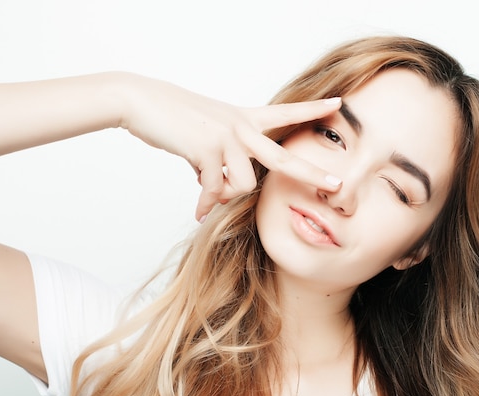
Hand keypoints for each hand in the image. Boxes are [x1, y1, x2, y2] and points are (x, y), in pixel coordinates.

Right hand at [119, 74, 342, 220]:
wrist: (140, 100)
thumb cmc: (174, 118)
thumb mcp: (208, 134)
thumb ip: (222, 160)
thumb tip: (216, 192)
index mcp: (245, 119)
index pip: (285, 113)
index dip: (312, 109)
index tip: (338, 103)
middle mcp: (241, 127)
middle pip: (284, 159)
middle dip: (312, 174)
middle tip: (337, 185)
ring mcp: (227, 138)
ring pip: (243, 185)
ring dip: (225, 194)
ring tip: (206, 191)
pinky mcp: (208, 149)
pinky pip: (215, 190)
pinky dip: (205, 204)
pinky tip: (198, 211)